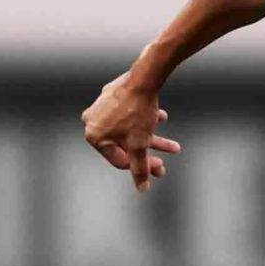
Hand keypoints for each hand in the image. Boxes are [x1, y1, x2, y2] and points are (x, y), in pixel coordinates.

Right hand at [80, 72, 180, 192]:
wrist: (143, 77)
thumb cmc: (137, 112)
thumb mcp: (139, 144)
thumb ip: (140, 168)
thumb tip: (142, 188)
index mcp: (94, 136)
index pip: (119, 160)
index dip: (141, 166)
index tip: (160, 166)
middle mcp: (92, 121)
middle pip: (126, 144)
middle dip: (150, 151)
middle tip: (167, 155)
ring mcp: (101, 106)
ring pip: (130, 129)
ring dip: (152, 136)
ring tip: (172, 143)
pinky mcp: (112, 94)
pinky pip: (129, 113)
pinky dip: (144, 119)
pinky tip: (161, 116)